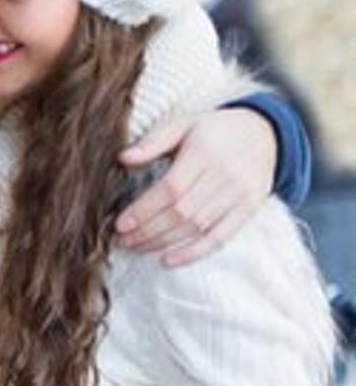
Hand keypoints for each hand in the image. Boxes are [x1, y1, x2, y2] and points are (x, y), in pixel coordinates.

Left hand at [117, 107, 275, 267]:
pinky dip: (194, 252)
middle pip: (182, 212)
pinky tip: (169, 260)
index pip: (171, 188)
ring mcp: (240, 195)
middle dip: (149, 230)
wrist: (264, 133)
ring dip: (164, 242)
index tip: (121, 224)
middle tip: (122, 240)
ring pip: (197, 227)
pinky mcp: (249, 210)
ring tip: (137, 247)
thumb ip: (153, 141)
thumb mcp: (183, 124)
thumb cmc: (213, 130)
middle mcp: (225, 176)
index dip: (144, 209)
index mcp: (204, 153)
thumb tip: (122, 158)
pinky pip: (221, 237)